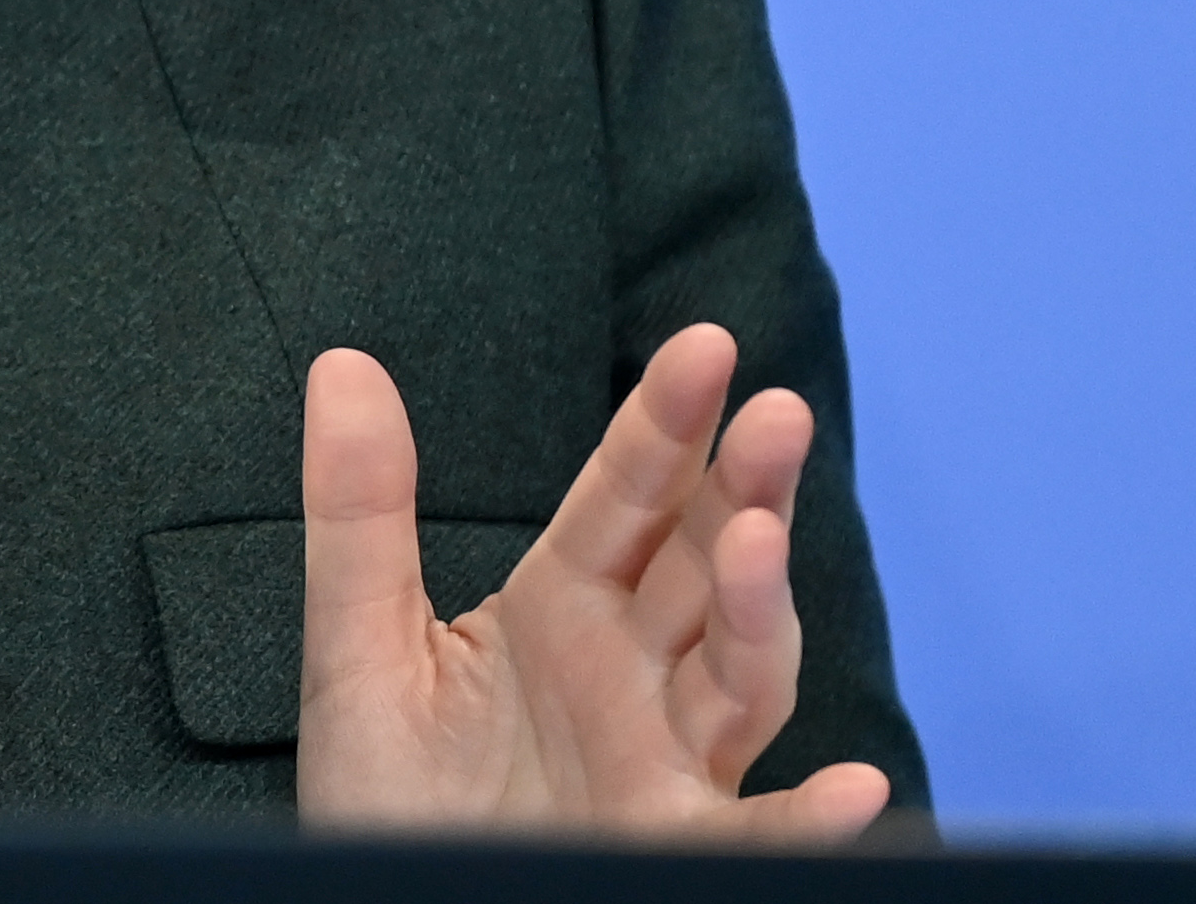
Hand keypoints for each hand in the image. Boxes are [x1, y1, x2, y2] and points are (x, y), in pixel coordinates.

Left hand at [294, 326, 891, 839]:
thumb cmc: (388, 801)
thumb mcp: (360, 650)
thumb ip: (361, 514)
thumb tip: (343, 366)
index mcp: (565, 608)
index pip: (629, 496)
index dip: (666, 423)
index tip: (704, 346)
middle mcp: (634, 676)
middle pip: (706, 566)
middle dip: (744, 489)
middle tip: (775, 414)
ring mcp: (663, 763)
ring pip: (740, 677)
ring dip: (759, 612)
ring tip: (754, 545)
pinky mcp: (668, 850)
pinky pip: (750, 837)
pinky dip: (805, 820)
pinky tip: (853, 790)